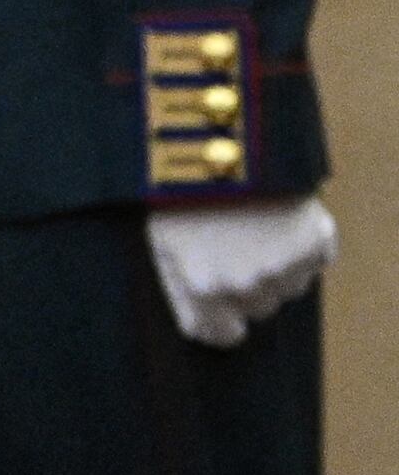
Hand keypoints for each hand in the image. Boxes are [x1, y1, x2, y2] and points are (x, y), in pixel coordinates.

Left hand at [151, 195, 335, 346]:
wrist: (222, 140)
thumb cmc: (178, 188)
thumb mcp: (160, 239)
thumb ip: (182, 290)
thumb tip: (206, 329)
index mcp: (204, 289)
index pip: (218, 333)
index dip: (217, 321)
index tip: (218, 306)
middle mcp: (247, 287)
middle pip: (254, 307)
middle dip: (244, 284)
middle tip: (229, 242)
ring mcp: (284, 266)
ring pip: (286, 286)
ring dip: (273, 265)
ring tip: (251, 222)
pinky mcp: (315, 244)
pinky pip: (311, 259)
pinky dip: (300, 243)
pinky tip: (277, 214)